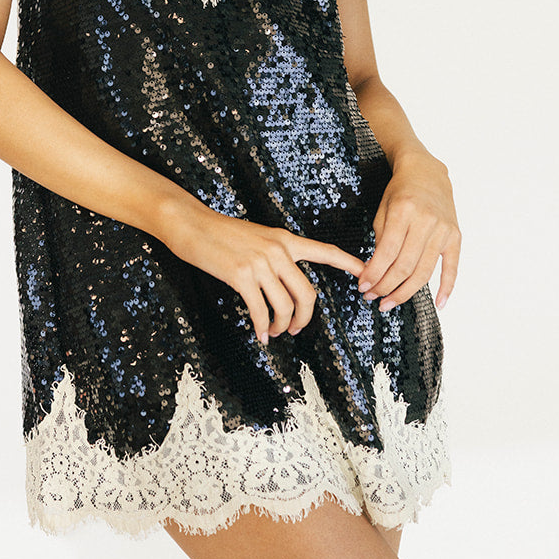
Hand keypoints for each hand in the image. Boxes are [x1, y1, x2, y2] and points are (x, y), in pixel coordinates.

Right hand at [161, 203, 366, 346]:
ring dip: (282, 325)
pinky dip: (261, 326)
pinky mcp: (241, 275)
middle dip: (305, 318)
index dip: (349, 264)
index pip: (326, 251)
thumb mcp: (258, 237)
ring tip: (273, 331)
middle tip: (295, 329)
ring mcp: (260, 262)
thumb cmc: (222, 233)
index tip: (366, 274)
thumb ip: (276, 254)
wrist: (192, 224)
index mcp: (285, 239)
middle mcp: (278, 250)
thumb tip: (286, 281)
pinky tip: (260, 334)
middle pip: (307, 293)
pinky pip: (259, 310)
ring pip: (285, 305)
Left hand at [359, 151, 460, 313]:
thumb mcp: (383, 209)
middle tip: (372, 297)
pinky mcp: (455, 236)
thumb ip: (381, 239)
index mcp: (404, 211)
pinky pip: (452, 266)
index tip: (362, 286)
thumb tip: (374, 272)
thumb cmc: (401, 191)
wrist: (427, 173)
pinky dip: (446, 287)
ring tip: (389, 303)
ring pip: (423, 272)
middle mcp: (426, 221)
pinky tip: (439, 303)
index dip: (373, 274)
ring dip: (404, 292)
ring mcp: (443, 230)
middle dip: (385, 287)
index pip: (387, 253)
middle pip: (404, 266)